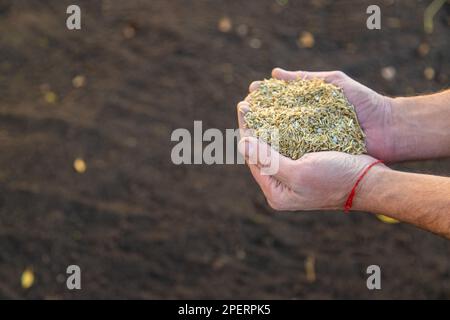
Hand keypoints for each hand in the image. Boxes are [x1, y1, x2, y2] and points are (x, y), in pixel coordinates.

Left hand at [236, 68, 391, 210]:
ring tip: (259, 103)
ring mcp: (293, 175)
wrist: (369, 181)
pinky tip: (278, 112)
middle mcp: (281, 185)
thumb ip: (268, 160)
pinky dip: (282, 128)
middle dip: (254, 126)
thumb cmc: (335, 178)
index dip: (246, 130)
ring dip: (266, 125)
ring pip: (273, 146)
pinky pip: (287, 144)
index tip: (242, 106)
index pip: (252, 157)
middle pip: (260, 151)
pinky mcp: (305, 164)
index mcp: (275, 192)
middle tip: (247, 102)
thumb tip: (242, 144)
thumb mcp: (299, 172)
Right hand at [248, 68, 394, 161]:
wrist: (389, 130)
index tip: (249, 93)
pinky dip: (278, 152)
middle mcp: (306, 127)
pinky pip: (293, 157)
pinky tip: (264, 147)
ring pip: (280, 141)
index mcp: (308, 110)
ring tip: (247, 127)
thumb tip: (274, 73)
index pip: (279, 104)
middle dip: (257, 117)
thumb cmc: (364, 104)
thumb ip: (306, 78)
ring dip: (262, 135)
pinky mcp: (315, 161)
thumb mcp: (334, 84)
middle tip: (243, 110)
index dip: (263, 100)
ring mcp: (310, 146)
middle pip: (275, 124)